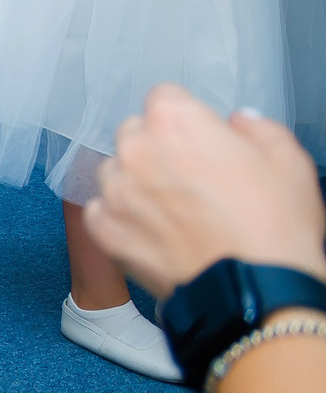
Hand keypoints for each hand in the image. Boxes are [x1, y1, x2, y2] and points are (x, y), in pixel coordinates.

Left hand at [83, 84, 325, 299]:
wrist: (256, 293)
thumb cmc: (274, 226)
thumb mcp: (288, 160)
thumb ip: (256, 127)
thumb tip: (236, 122)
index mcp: (174, 120)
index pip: (165, 99)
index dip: (186, 120)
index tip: (199, 140)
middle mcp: (135, 148)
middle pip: (136, 134)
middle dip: (159, 149)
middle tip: (192, 181)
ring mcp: (115, 190)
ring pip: (117, 173)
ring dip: (137, 184)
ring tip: (176, 213)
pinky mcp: (104, 229)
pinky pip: (103, 212)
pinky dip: (123, 220)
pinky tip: (156, 234)